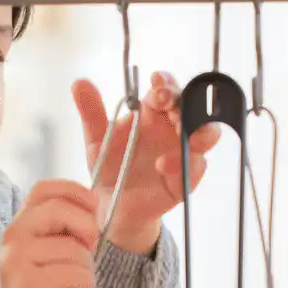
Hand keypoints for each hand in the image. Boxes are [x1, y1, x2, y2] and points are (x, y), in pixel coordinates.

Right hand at [0, 180, 99, 287]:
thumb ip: (64, 223)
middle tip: (88, 249)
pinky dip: (85, 285)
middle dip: (87, 228)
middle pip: (61, 210)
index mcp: (21, 221)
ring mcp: (18, 261)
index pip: (45, 189)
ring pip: (74, 249)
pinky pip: (74, 275)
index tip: (93, 208)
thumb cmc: (37, 281)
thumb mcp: (47, 245)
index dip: (75, 192)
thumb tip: (94, 204)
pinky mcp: (28, 287)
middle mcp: (15, 236)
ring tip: (77, 279)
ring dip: (87, 267)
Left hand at [71, 70, 221, 253]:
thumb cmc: (111, 168)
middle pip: (193, 106)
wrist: (112, 206)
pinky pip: (196, 167)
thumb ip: (91, 112)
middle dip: (184, 100)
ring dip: (200, 129)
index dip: (166, 82)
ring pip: (208, 133)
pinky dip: (183, 164)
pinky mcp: (185, 179)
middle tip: (166, 103)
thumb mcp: (96, 139)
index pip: (167, 89)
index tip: (155, 80)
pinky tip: (162, 165)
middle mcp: (172, 130)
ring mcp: (183, 153)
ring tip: (181, 132)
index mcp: (153, 114)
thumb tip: (79, 83)